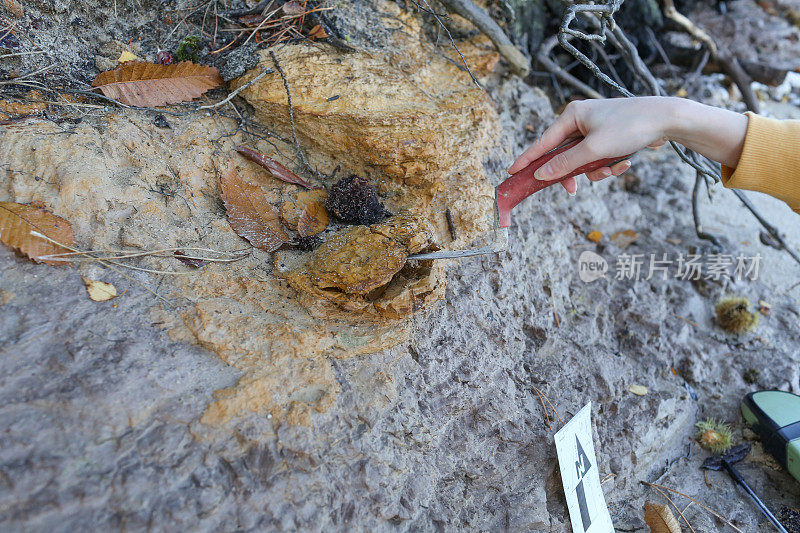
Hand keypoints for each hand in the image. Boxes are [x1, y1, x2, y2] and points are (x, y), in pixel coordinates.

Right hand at [508, 97, 678, 193]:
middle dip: (573, 172)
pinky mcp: (609, 136)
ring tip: (612, 171)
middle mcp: (581, 119)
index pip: (543, 142)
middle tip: (571, 189)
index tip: (512, 172)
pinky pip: (598, 157)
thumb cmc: (629, 127)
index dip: (527, 159)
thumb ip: (566, 164)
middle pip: (563, 154)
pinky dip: (608, 165)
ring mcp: (596, 127)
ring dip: (595, 170)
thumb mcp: (594, 150)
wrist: (667, 119)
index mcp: (572, 115)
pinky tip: (624, 165)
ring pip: (583, 159)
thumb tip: (541, 174)